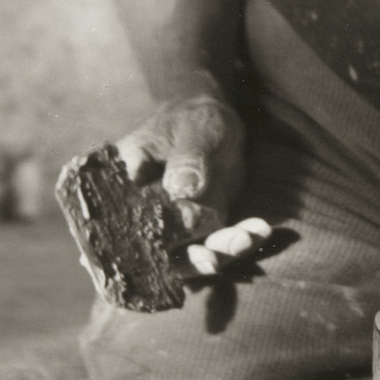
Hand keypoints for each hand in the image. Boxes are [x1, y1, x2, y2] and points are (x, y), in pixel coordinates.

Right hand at [114, 83, 267, 275]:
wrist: (216, 121)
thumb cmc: (193, 119)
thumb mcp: (192, 130)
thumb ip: (187, 159)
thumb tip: (182, 190)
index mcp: (123, 189)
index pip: (120, 228)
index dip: (136, 251)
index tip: (161, 257)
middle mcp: (144, 216)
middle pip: (158, 251)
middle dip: (186, 259)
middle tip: (211, 259)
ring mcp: (175, 226)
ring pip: (192, 252)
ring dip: (218, 252)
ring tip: (244, 240)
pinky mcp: (202, 228)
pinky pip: (219, 243)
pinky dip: (239, 240)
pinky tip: (259, 231)